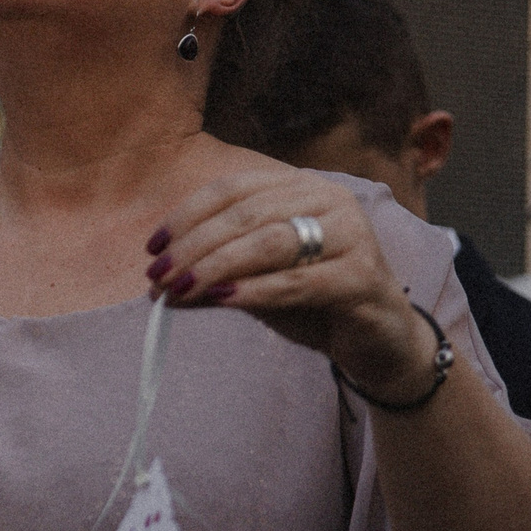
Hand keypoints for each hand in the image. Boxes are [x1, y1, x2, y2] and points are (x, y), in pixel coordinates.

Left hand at [147, 168, 434, 400]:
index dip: (187, 216)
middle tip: (159, 277)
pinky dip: (253, 291)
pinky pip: (297, 281)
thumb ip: (217, 272)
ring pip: (270, 242)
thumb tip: (160, 280)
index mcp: (301, 187)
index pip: (233, 189)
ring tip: (179, 291)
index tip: (152, 249)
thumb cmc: (313, 302)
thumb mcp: (257, 280)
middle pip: (247, 214)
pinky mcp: (363, 276)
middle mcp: (331, 200)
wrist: (377, 343)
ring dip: (216, 267)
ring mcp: (352, 234)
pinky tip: (220, 301)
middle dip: (194, 246)